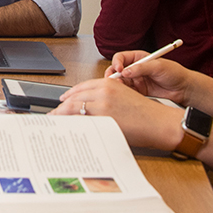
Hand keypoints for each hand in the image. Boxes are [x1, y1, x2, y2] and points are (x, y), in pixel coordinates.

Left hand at [51, 77, 182, 150]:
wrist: (158, 122)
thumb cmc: (144, 112)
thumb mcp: (123, 95)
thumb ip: (104, 97)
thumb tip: (87, 107)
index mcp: (107, 83)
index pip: (80, 88)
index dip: (69, 95)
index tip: (62, 101)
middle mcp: (102, 92)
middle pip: (74, 98)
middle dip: (61, 107)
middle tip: (53, 114)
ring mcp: (102, 106)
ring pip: (74, 109)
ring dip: (62, 116)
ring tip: (56, 122)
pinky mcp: (103, 119)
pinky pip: (82, 122)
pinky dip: (72, 125)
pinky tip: (68, 129)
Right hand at [101, 51, 192, 103]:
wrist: (184, 89)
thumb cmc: (174, 73)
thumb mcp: (158, 66)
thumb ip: (141, 68)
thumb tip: (126, 71)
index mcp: (139, 58)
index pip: (121, 58)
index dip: (117, 63)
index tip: (119, 69)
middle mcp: (135, 69)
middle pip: (117, 70)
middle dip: (113, 75)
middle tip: (113, 80)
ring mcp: (136, 80)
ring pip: (120, 82)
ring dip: (117, 85)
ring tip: (119, 88)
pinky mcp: (138, 92)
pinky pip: (126, 92)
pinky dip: (123, 93)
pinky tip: (124, 95)